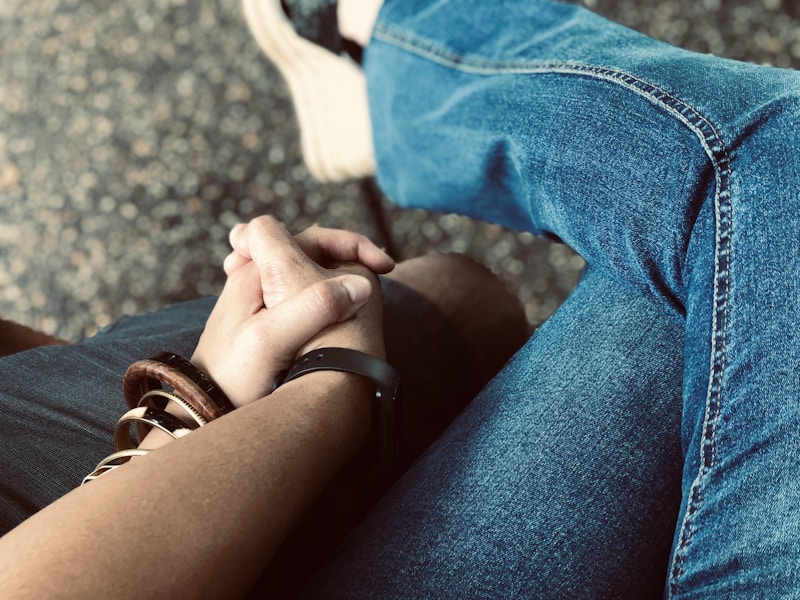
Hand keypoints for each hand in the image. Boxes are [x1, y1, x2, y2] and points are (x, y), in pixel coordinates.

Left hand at [192, 218, 385, 406]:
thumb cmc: (232, 380)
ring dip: (338, 279)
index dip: (352, 244)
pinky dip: (326, 299)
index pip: (313, 236)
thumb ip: (313, 307)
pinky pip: (301, 297)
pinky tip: (340, 320)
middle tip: (381, 277)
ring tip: (366, 298)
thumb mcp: (271, 341)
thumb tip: (361, 285)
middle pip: (312, 252)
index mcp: (257, 273)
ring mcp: (258, 301)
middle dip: (349, 259)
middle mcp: (256, 279)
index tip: (383, 267)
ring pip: (308, 275)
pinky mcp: (262, 322)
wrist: (202, 411)